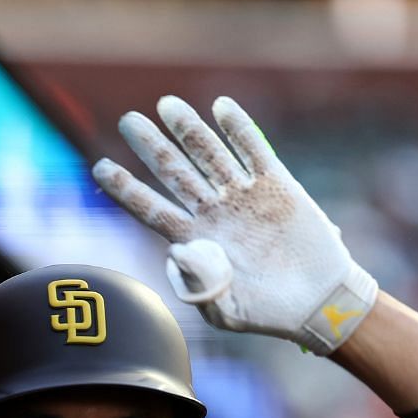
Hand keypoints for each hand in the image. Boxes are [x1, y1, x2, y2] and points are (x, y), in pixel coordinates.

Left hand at [91, 96, 377, 352]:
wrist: (317, 304)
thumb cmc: (264, 312)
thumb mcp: (223, 311)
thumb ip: (197, 288)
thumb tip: (177, 252)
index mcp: (192, 240)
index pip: (150, 209)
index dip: (126, 189)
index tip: (100, 168)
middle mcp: (212, 212)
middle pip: (174, 173)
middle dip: (151, 147)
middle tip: (127, 121)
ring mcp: (242, 196)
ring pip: (209, 156)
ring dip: (189, 130)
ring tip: (166, 105)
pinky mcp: (277, 186)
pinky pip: (255, 152)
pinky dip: (239, 130)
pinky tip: (221, 107)